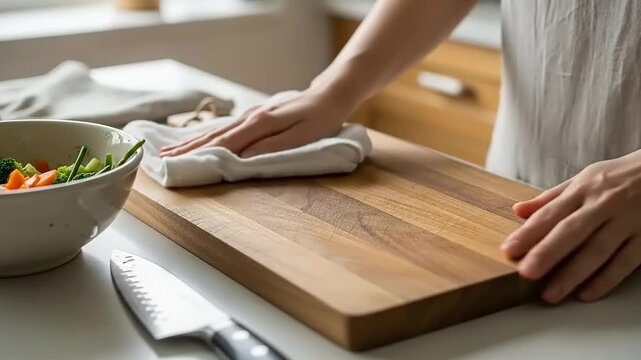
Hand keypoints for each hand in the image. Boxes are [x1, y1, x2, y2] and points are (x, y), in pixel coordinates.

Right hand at [160, 88, 353, 158]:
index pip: (224, 143)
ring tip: (170, 151)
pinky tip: (197, 139)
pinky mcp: (255, 116)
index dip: (199, 155)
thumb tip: (244, 157)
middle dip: (187, 149)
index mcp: (260, 124)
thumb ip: (273, 146)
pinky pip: (225, 128)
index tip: (177, 165)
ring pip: (216, 131)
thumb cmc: (319, 119)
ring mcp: (251, 116)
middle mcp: (250, 118)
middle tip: (162, 160)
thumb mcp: (302, 136)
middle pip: (213, 136)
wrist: (329, 95)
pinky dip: (207, 135)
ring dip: (192, 142)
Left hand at [502, 152, 640, 303]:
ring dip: (573, 274)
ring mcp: (627, 221)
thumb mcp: (585, 179)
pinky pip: (625, 262)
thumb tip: (518, 211)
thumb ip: (551, 198)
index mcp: (583, 189)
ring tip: (551, 293)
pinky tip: (586, 293)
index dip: (528, 232)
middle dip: (547, 252)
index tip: (509, 249)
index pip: (550, 213)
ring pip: (597, 250)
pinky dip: (606, 280)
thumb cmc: (620, 177)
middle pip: (571, 231)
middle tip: (526, 272)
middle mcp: (603, 204)